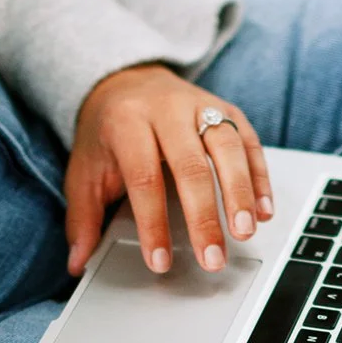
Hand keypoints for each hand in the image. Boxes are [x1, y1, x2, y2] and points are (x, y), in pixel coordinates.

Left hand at [65, 64, 273, 276]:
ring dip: (240, 194)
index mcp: (127, 122)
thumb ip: (83, 217)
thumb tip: (77, 262)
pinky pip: (248, 141)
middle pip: (192, 165)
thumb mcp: (85, 170)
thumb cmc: (108, 133)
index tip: (160, 261)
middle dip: (205, 217)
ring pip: (227, 149)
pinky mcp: (226, 110)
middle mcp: (167, 109)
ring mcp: (201, 106)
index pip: (144, 177)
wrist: (126, 80)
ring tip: (245, 232)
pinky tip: (264, 210)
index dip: (153, 223)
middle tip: (212, 257)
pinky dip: (260, 177)